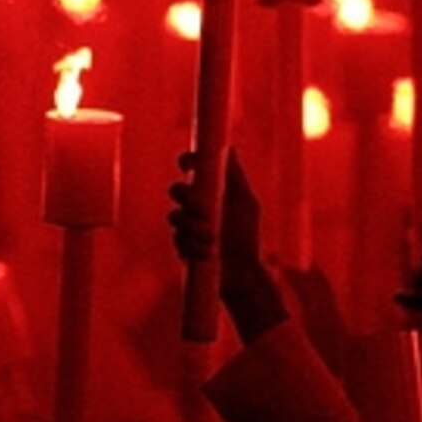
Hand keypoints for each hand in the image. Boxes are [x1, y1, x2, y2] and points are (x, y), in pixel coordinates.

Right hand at [169, 150, 283, 339]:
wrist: (242, 273)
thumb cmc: (247, 236)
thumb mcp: (246, 203)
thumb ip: (236, 178)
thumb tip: (228, 148)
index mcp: (210, 190)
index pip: (192, 168)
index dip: (187, 161)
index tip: (188, 164)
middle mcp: (195, 205)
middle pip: (177, 190)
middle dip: (186, 197)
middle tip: (201, 209)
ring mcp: (186, 225)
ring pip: (175, 216)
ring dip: (192, 227)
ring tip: (211, 239)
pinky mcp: (180, 244)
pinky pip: (177, 239)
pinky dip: (192, 245)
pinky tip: (206, 252)